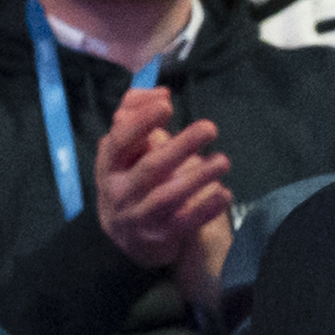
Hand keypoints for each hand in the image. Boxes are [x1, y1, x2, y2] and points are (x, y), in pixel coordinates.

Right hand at [91, 82, 237, 310]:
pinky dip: (206, 208)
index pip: (120, 141)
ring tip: (224, 161)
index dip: (141, 122)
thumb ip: (138, 117)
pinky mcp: (159, 238)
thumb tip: (160, 93)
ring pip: (168, 196)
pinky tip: (225, 193)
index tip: (167, 104)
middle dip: (181, 146)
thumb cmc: (131, 182)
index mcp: (109, 167)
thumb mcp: (126, 153)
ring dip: (198, 177)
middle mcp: (119, 193)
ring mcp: (138, 218)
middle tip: (210, 127)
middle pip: (150, 168)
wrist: (125, 241)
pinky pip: (185, 222)